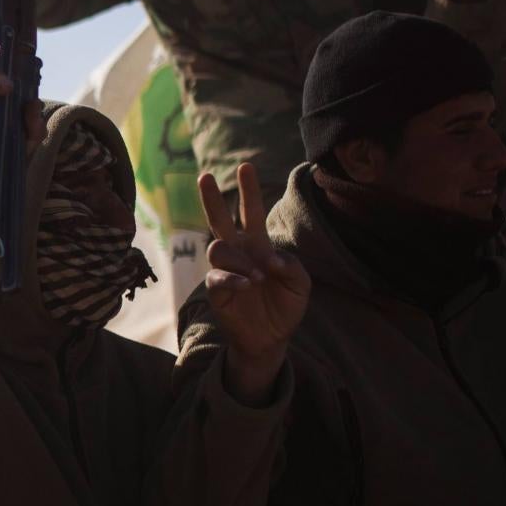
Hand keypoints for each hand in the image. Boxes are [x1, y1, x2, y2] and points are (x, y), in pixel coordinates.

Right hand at [198, 163, 308, 401]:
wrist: (272, 338)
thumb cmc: (286, 306)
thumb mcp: (300, 283)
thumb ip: (290, 265)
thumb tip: (268, 258)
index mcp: (258, 245)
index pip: (251, 212)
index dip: (248, 191)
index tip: (245, 166)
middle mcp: (238, 253)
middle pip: (219, 220)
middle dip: (211, 198)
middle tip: (205, 176)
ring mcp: (224, 270)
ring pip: (218, 248)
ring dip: (239, 260)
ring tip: (257, 278)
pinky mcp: (215, 290)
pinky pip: (216, 277)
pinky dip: (233, 279)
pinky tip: (247, 285)